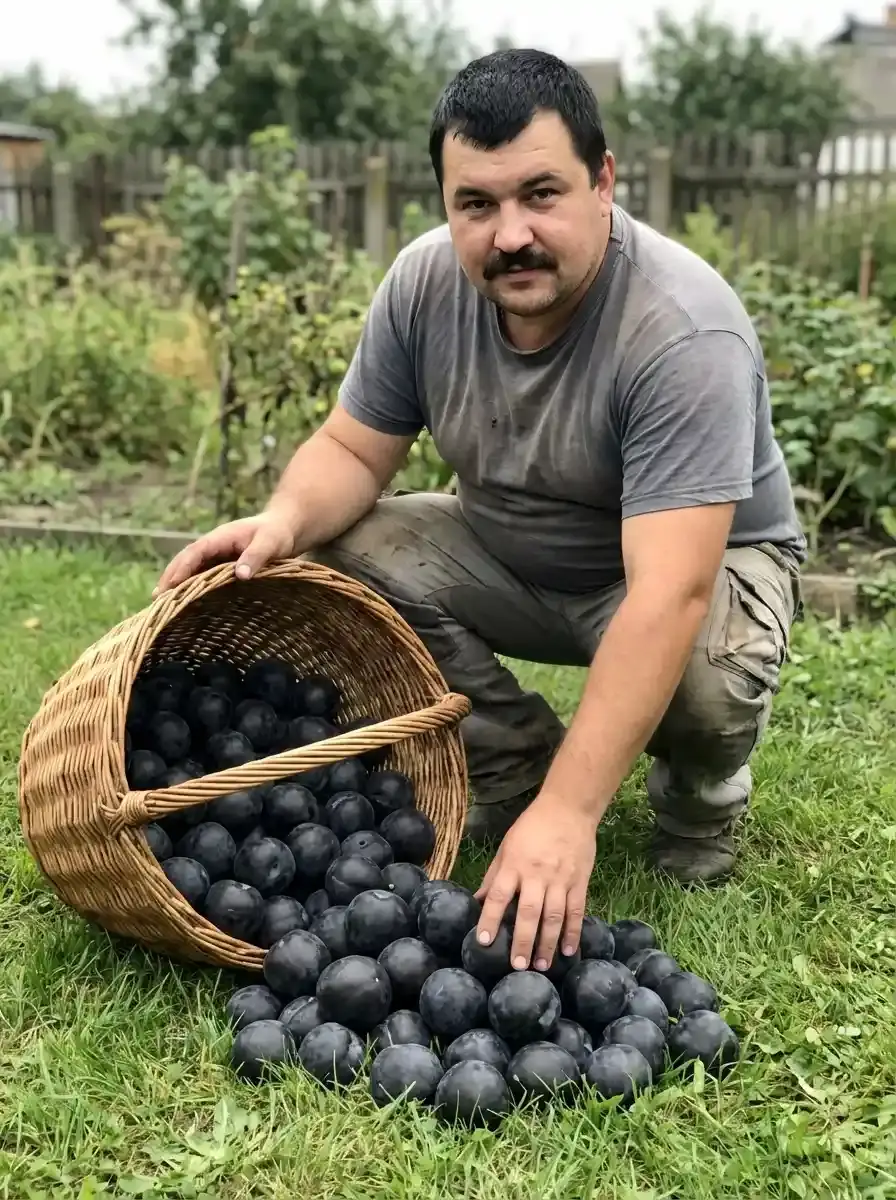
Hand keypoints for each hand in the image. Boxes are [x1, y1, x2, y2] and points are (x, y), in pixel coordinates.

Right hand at [154, 512, 297, 595]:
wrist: (284, 529)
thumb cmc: (277, 534)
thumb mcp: (270, 543)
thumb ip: (256, 556)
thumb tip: (240, 575)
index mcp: (221, 537)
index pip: (196, 552)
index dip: (182, 567)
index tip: (171, 584)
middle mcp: (213, 546)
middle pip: (185, 561)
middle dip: (170, 578)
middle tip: (156, 599)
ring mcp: (215, 556)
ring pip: (190, 570)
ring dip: (175, 585)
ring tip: (161, 606)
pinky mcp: (220, 566)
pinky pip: (201, 576)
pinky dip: (190, 588)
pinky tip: (182, 604)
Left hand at [473, 794, 597, 972]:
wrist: (568, 809)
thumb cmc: (531, 828)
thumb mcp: (507, 847)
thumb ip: (493, 876)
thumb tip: (477, 901)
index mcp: (514, 865)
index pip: (498, 895)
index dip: (490, 918)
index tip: (484, 941)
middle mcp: (536, 874)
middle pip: (529, 911)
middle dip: (523, 940)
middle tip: (518, 966)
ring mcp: (560, 879)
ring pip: (554, 916)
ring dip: (547, 943)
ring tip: (542, 966)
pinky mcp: (580, 882)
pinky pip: (576, 911)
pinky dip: (572, 932)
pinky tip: (568, 950)